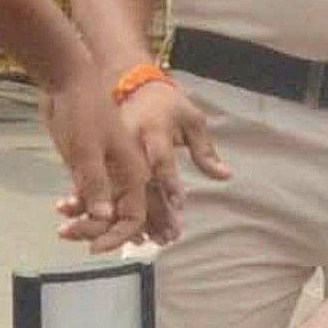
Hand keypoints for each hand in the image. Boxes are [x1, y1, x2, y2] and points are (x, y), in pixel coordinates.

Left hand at [41, 71, 167, 249]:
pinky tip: (62, 210)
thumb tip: (104, 216)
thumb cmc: (82, 110)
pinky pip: (87, 192)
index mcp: (133, 171)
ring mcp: (105, 168)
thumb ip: (95, 183)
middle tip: (68, 236)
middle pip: (117, 215)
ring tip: (64, 231)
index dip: (117, 236)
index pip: (133, 216)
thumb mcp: (86, 149)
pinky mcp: (87, 163)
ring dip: (86, 222)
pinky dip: (77, 205)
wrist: (66, 79)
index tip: (93, 248)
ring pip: (102, 206)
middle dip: (98, 231)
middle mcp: (123, 173)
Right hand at [113, 76, 228, 239]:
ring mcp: (113, 154)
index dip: (169, 180)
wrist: (130, 86)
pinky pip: (105, 192)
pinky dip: (114, 215)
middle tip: (168, 236)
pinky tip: (127, 235)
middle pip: (139, 182)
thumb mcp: (191, 120)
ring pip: (120, 191)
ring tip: (151, 241)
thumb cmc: (167, 106)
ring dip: (135, 219)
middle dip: (153, 212)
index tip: (178, 203)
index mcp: (152, 129)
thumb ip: (204, 150)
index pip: (161, 158)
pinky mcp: (102, 163)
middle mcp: (129, 144)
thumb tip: (224, 175)